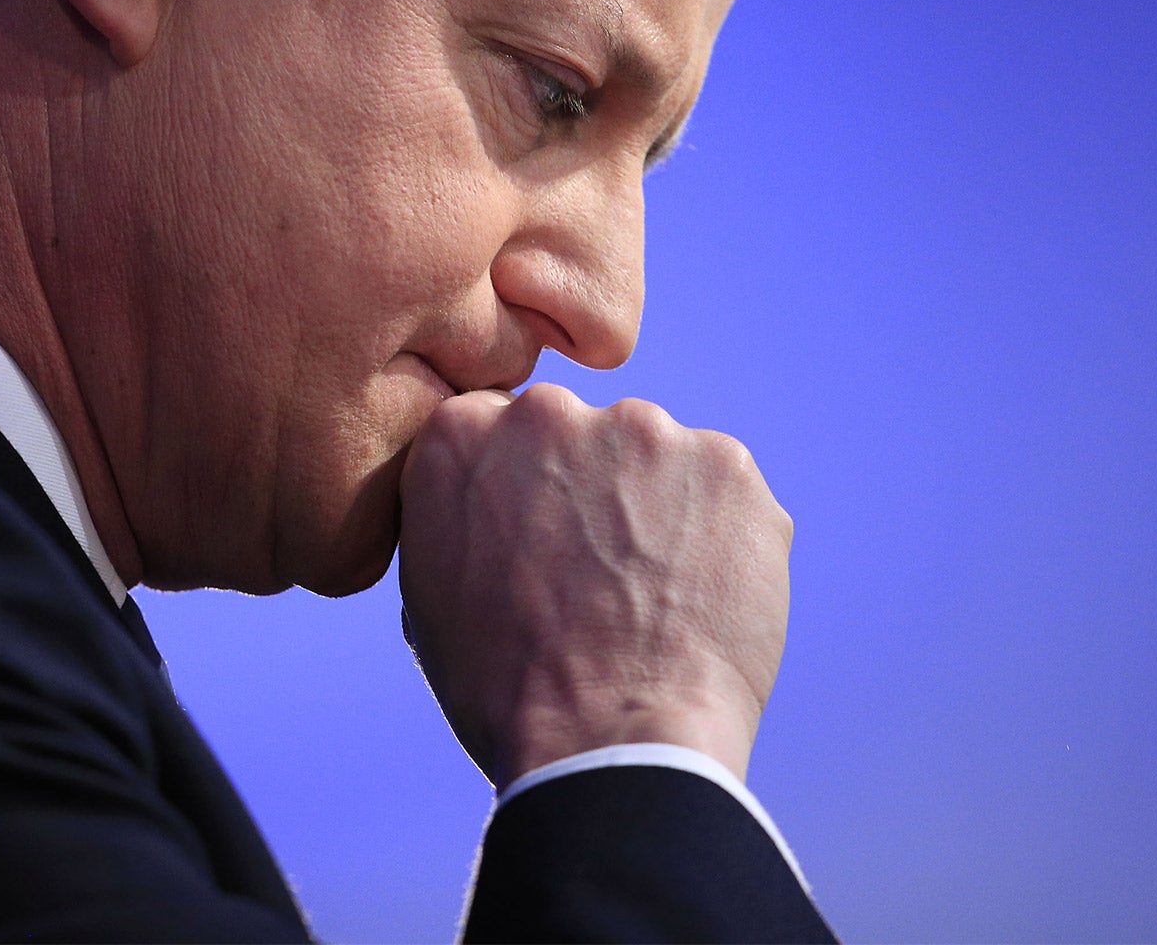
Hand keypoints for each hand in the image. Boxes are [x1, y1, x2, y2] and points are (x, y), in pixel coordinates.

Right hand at [397, 383, 792, 789]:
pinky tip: (702, 601)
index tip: (544, 544)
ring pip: (657, 462)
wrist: (611, 744)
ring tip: (657, 600)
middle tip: (605, 580)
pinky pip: (724, 492)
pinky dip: (722, 537)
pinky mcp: (725, 463)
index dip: (528, 494)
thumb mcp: (431, 592)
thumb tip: (489, 505)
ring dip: (659, 512)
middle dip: (596, 494)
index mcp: (462, 434)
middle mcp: (548, 413)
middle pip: (583, 439)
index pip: (502, 434)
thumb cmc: (509, 691)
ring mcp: (643, 431)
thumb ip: (458, 516)